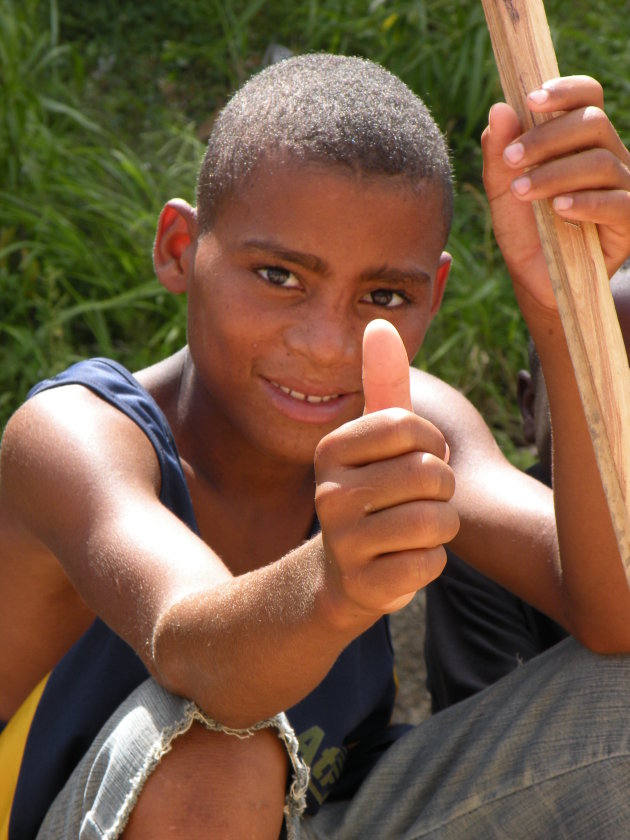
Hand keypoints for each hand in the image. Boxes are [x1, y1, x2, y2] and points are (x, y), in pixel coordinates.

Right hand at [314, 319, 458, 627]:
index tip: (415, 459)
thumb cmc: (374, 491)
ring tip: (412, 529)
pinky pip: (431, 563)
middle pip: (431, 475)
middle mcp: (329, 493)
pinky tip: (403, 560)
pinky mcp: (363, 585)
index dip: (432, 444)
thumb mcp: (376, 440)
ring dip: (440, 527)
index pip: (411, 426)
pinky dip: (430, 562)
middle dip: (440, 489)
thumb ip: (383, 383)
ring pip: (436, 520)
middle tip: (414, 500)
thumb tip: (380, 322)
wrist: (344, 570)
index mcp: (332, 448)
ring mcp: (342, 542)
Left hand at [482, 75, 629, 313]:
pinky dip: (586, 202)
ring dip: (556, 174)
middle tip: (511, 159)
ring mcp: (623, 189)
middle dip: (547, 138)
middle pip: (593, 124)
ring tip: (522, 191)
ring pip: (601, 162)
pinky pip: (617, 203)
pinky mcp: (628, 223)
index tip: (531, 100)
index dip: (565, 91)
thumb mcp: (503, 191)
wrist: (535, 280)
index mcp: (581, 142)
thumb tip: (499, 109)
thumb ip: (498, 154)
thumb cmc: (525, 230)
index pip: (588, 98)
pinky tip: (559, 209)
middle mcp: (609, 158)